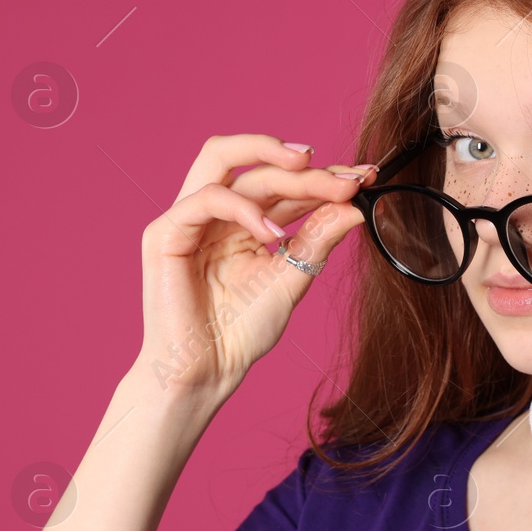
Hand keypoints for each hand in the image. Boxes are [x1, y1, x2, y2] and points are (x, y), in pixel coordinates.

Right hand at [134, 134, 374, 398]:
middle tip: (348, 180)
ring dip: (269, 159)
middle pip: (258, 165)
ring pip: (222, 158)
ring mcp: (188, 218)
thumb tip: (354, 207)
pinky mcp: (164, 233)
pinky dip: (243, 208)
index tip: (367, 178)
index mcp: (244, 221)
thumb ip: (317, 240)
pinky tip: (273, 233)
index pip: (284, 183)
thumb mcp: (292, 279)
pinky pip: (206, 199)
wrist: (206, 372)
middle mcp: (216, 212)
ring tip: (310, 168)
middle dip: (306, 169)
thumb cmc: (240, 333)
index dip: (323, 176)